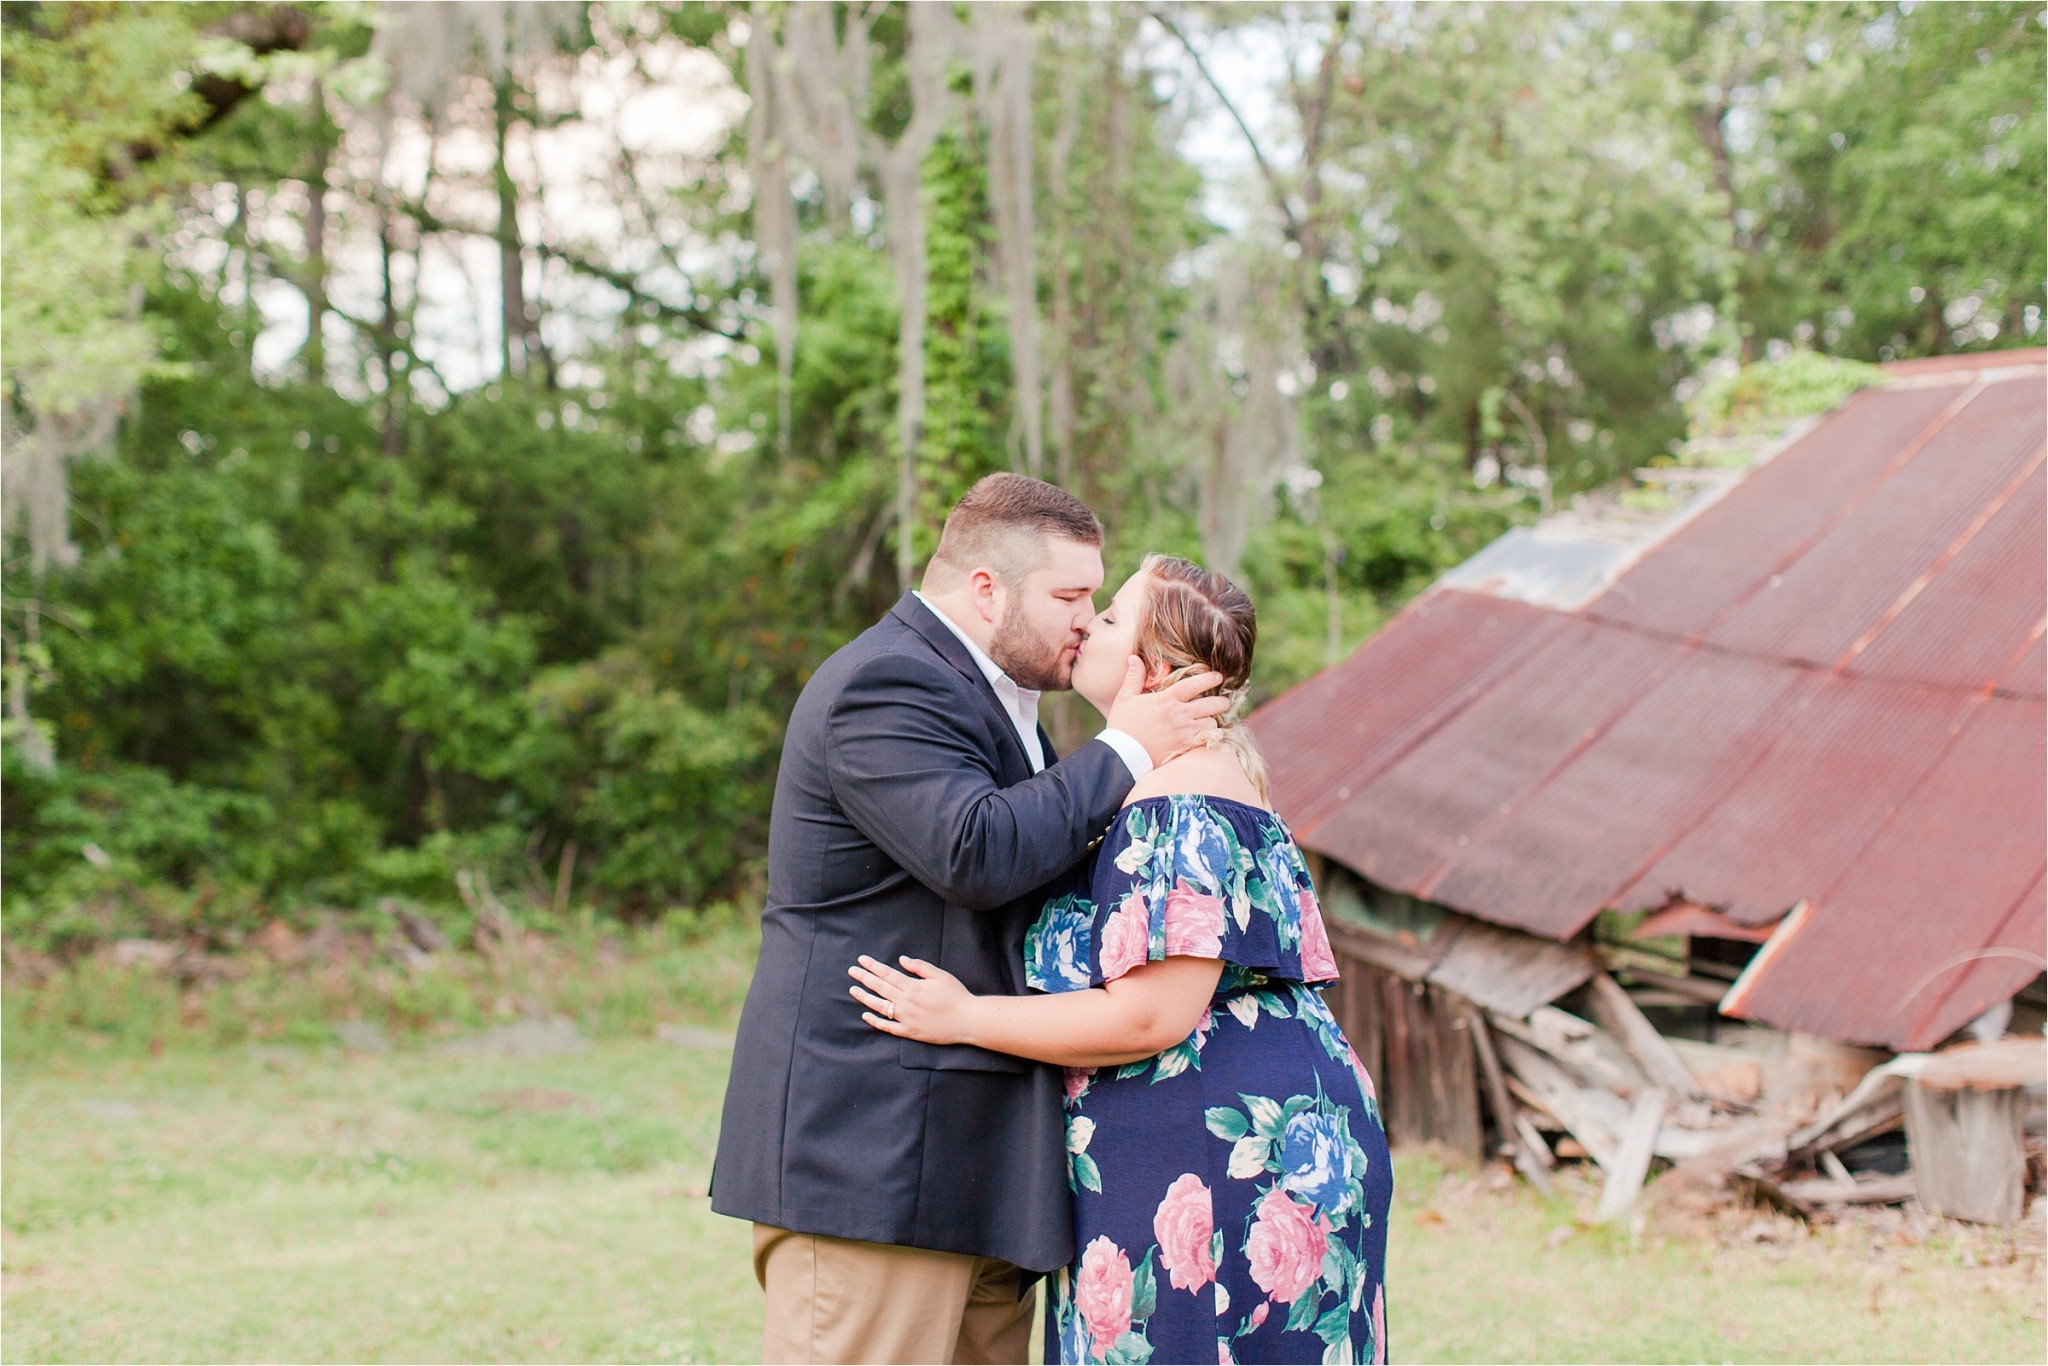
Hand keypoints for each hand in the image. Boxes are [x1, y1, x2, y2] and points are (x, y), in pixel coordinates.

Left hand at [849, 955, 976, 1044]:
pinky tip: (865, 1015)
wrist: (967, 1020)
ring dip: (865, 998)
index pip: (887, 974)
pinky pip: (888, 1027)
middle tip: (851, 971)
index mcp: (913, 987)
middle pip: (880, 988)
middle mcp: (906, 1002)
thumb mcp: (940, 975)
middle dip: (864, 978)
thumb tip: (901, 960)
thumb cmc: (956, 995)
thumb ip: (919, 967)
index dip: (873, 966)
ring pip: (880, 1007)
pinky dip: (875, 1021)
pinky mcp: (910, 1032)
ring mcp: (906, 1018)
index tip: (861, 960)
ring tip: (853, 990)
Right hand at [1104, 657, 1228, 766]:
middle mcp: (1179, 715)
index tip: (1218, 677)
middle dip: (1221, 701)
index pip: (1194, 684)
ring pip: (1211, 723)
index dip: (1209, 679)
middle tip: (1224, 701)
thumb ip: (1134, 677)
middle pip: (1210, 704)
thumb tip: (1134, 657)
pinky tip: (1208, 735)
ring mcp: (1184, 733)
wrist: (1122, 756)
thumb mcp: (1125, 698)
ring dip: (1213, 721)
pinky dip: (1210, 736)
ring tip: (1211, 719)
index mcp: (1166, 700)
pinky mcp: (1185, 748)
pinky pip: (1207, 740)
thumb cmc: (1122, 726)